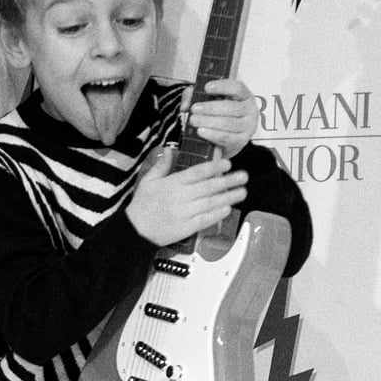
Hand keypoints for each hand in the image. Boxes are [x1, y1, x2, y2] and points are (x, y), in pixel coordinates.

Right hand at [125, 146, 247, 246]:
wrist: (136, 230)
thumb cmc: (142, 204)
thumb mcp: (148, 181)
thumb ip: (162, 165)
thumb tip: (171, 149)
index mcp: (172, 183)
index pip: (197, 172)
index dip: (214, 167)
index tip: (228, 164)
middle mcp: (181, 197)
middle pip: (209, 187)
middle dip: (228, 181)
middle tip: (244, 176)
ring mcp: (185, 213)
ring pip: (211, 203)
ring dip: (228, 197)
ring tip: (242, 192)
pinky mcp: (187, 228)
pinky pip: (206, 219)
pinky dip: (218, 214)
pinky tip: (228, 208)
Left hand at [188, 78, 256, 158]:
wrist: (226, 136)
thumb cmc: (218, 113)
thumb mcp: (207, 100)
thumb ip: (193, 96)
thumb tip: (185, 105)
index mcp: (244, 95)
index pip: (237, 88)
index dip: (222, 87)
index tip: (206, 88)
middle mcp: (250, 110)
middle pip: (231, 107)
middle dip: (210, 108)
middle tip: (194, 109)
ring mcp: (248, 126)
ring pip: (228, 123)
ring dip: (208, 122)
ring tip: (193, 120)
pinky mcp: (242, 140)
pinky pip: (226, 138)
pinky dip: (212, 134)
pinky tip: (201, 131)